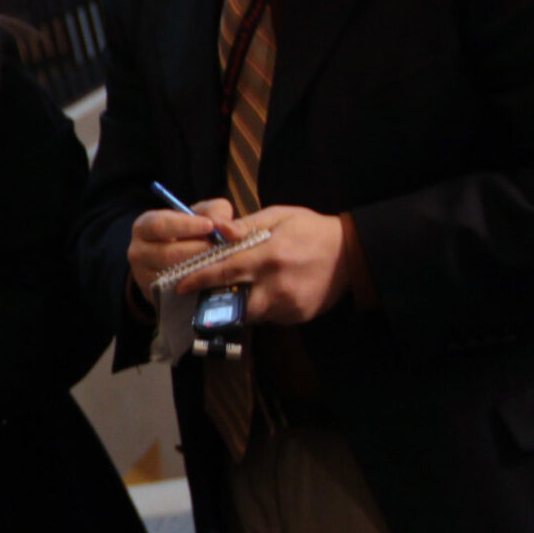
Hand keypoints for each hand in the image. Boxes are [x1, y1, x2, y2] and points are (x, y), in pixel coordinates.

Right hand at [128, 197, 236, 291]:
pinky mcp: (155, 295)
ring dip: (199, 268)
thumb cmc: (192, 232)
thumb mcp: (201, 214)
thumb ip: (216, 212)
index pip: (160, 225)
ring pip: (173, 275)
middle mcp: (138, 251)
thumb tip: (228, 228)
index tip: (210, 226)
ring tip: (218, 261)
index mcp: (144, 226)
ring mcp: (143, 276)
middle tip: (220, 248)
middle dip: (198, 251)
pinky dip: (197, 285)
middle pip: (167, 254)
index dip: (186, 226)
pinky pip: (177, 292)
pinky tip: (211, 277)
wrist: (181, 260)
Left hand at [174, 204, 350, 324]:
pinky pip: (270, 317)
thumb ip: (247, 225)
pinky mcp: (298, 316)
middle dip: (216, 300)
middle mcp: (277, 285)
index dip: (199, 280)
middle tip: (205, 294)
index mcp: (269, 256)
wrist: (352, 253)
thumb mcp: (279, 216)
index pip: (224, 272)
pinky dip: (262, 307)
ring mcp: (289, 304)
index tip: (181, 286)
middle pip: (233, 303)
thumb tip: (218, 231)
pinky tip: (268, 292)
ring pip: (250, 313)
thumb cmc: (311, 229)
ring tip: (241, 289)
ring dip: (240, 304)